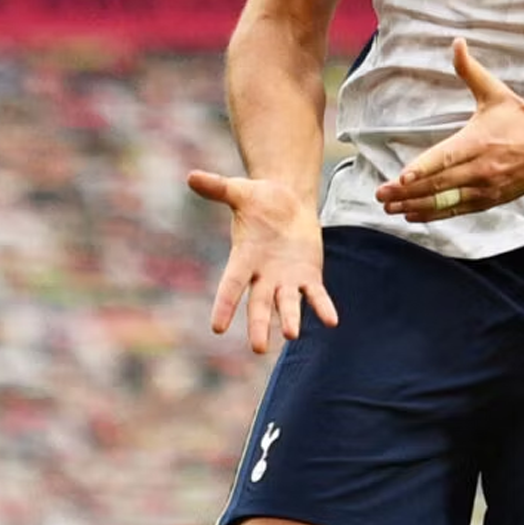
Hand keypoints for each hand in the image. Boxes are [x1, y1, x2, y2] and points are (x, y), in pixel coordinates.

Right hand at [187, 170, 337, 353]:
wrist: (286, 201)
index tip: (216, 328)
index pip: (231, 286)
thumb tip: (191, 176)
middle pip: (258, 304)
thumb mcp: (238, 191)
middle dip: (258, 325)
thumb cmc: (258, 199)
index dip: (224, 306)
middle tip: (258, 348)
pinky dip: (322, 307)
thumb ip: (217, 188)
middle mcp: (262, 276)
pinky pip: (315, 295)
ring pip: (286, 304)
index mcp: (243, 258)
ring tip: (291, 335)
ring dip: (289, 319)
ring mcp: (285, 279)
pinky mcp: (307, 276)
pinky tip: (331, 321)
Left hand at [375, 39, 523, 221]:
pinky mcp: (490, 200)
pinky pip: (457, 211)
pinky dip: (435, 215)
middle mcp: (482, 169)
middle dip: (407, 192)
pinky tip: (413, 215)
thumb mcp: (496, 93)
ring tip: (390, 207)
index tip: (401, 176)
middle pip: (439, 185)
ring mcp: (486, 188)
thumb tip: (457, 43)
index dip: (423, 169)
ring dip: (416, 206)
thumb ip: (470, 71)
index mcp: (479, 142)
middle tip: (381, 195)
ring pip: (446, 202)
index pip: (445, 158)